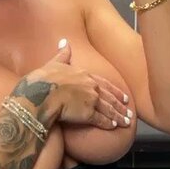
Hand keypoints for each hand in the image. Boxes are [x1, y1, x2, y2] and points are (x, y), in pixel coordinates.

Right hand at [13, 40, 133, 130]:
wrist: (41, 93)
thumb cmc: (44, 79)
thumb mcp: (53, 63)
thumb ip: (62, 54)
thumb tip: (64, 42)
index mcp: (85, 74)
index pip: (104, 84)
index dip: (114, 91)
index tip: (123, 96)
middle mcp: (91, 87)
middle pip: (110, 98)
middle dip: (121, 106)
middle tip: (129, 112)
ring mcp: (91, 100)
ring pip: (109, 110)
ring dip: (119, 116)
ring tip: (127, 122)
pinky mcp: (88, 114)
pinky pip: (101, 120)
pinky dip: (109, 123)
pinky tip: (114, 126)